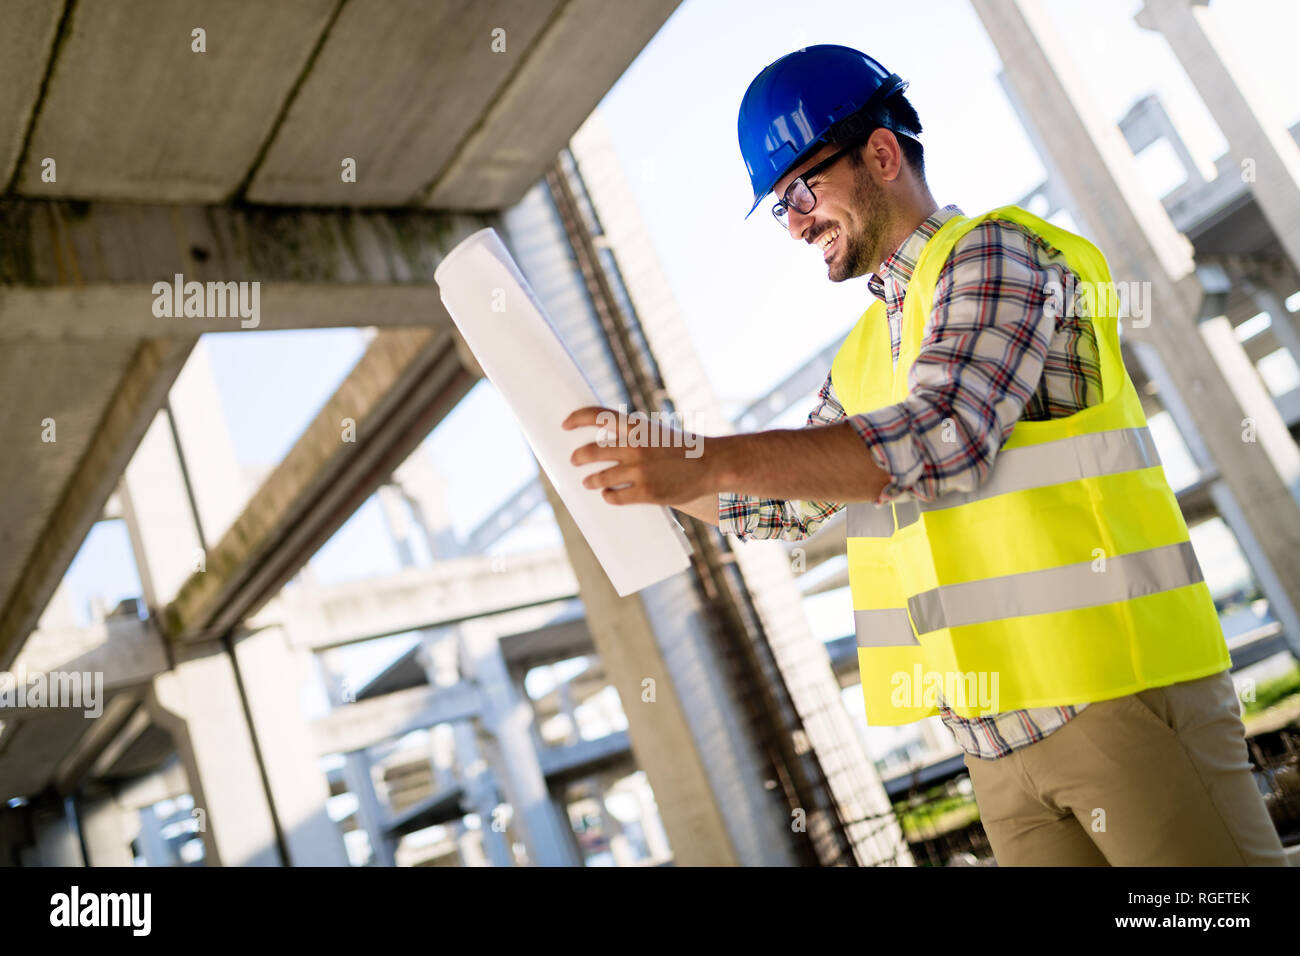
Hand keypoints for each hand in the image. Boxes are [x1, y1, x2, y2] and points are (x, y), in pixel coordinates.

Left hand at [562, 405, 714, 505]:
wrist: (712, 464)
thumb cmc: (683, 448)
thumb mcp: (656, 433)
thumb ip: (633, 436)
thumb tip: (606, 441)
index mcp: (637, 427)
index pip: (597, 415)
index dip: (576, 418)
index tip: (564, 425)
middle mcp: (634, 447)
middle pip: (591, 451)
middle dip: (578, 457)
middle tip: (574, 460)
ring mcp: (639, 471)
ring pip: (600, 478)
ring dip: (590, 480)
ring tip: (588, 482)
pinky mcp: (646, 493)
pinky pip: (615, 497)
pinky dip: (607, 496)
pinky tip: (607, 495)